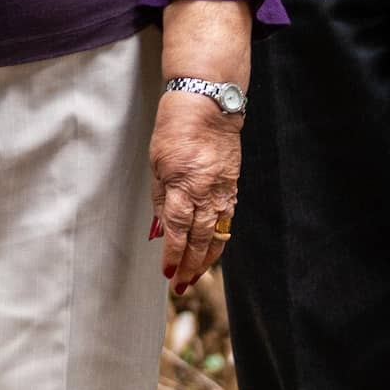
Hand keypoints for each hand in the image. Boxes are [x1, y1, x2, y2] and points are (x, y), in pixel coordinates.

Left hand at [149, 91, 242, 293]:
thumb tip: (158, 228)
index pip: (177, 230)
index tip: (167, 272)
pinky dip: (220, 237)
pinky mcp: (233, 185)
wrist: (210, 103)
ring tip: (197, 276)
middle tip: (182, 285)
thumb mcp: (157, 162)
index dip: (172, 255)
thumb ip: (159, 198)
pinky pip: (227, 218)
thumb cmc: (177, 126)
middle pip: (199, 239)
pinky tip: (213, 249)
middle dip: (190, 266)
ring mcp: (223, 189)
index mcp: (183, 185)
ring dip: (207, 259)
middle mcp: (206, 191)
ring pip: (217, 234)